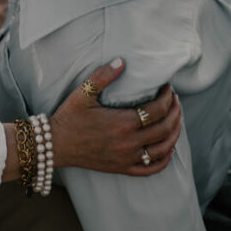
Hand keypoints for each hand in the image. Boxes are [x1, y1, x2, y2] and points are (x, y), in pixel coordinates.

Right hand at [49, 59, 181, 175]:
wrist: (54, 145)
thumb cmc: (69, 117)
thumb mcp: (83, 93)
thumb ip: (103, 76)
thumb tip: (122, 61)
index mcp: (122, 123)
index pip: (157, 110)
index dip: (167, 98)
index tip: (167, 88)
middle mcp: (129, 143)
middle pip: (165, 129)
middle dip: (175, 112)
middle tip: (175, 100)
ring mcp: (127, 158)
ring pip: (163, 149)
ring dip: (174, 133)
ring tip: (176, 120)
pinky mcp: (122, 168)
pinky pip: (151, 169)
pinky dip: (164, 159)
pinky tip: (168, 148)